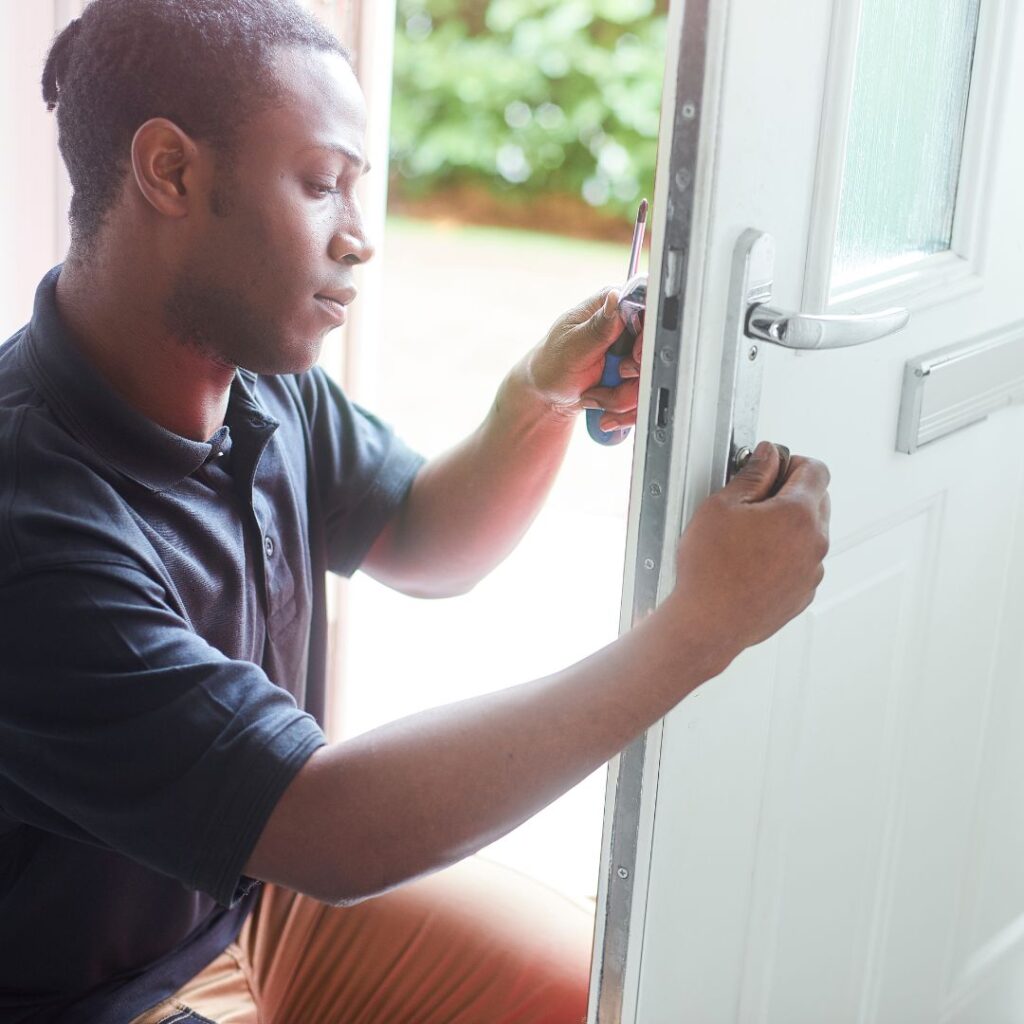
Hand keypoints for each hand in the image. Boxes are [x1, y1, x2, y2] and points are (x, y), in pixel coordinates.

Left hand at [524, 287, 642, 429]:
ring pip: (651, 379)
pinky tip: (603, 409)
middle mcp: (626, 327)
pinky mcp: (635, 376)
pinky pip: (644, 396)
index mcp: (611, 306)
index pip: (649, 311)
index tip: (634, 358)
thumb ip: (598, 326)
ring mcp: (632, 353)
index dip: (649, 337)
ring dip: (623, 399)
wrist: (548, 395)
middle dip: (632, 379)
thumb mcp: (572, 347)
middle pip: (655, 351)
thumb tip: (616, 298)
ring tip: (595, 398)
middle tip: (610, 381)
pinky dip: (625, 410)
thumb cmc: (551, 366)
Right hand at [666, 441, 830, 668]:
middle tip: (754, 502)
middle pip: (818, 500)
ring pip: (810, 532)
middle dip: (790, 493)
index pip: (816, 470)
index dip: (792, 462)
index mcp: (799, 515)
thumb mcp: (721, 506)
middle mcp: (815, 542)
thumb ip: (753, 474)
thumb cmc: (711, 570)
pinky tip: (752, 561)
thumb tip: (768, 456)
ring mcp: (812, 571)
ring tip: (748, 537)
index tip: (772, 468)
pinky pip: (802, 561)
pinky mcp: (803, 593)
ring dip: (788, 526)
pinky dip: (785, 555)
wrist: (709, 623)